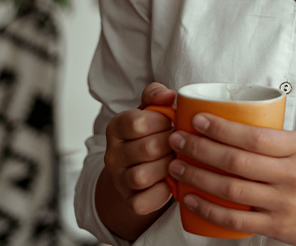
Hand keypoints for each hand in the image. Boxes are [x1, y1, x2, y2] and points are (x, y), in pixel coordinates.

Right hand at [103, 82, 176, 215]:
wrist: (141, 167)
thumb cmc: (152, 134)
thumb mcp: (151, 111)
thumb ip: (156, 96)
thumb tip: (169, 95)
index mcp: (116, 128)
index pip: (138, 122)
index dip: (163, 121)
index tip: (174, 122)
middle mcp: (112, 155)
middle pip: (147, 148)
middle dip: (172, 144)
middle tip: (183, 142)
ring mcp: (119, 180)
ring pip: (143, 176)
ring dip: (168, 167)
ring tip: (179, 160)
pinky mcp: (130, 201)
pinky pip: (143, 201)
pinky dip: (162, 193)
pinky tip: (173, 180)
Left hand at [167, 114, 295, 245]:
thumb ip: (273, 139)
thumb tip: (229, 123)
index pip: (254, 136)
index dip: (222, 128)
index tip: (197, 119)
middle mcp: (291, 175)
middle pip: (237, 161)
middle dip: (200, 149)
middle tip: (178, 140)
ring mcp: (283, 203)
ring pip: (231, 189)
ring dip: (197, 177)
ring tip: (176, 166)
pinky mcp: (276, 226)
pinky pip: (235, 219)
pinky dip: (209, 209)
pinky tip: (191, 199)